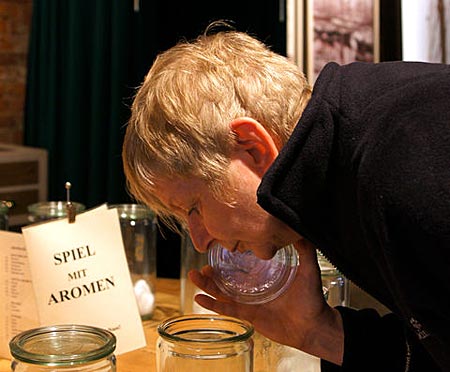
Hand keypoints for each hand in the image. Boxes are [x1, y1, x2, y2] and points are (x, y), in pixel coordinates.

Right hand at [189, 239, 343, 364]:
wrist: (314, 326)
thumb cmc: (312, 299)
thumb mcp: (308, 269)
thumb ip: (305, 250)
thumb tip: (300, 229)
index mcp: (264, 276)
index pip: (242, 264)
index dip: (227, 258)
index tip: (215, 247)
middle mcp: (254, 288)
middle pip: (226, 278)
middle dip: (211, 272)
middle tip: (201, 265)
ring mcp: (250, 302)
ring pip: (222, 293)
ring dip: (207, 285)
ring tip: (194, 275)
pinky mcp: (249, 315)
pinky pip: (227, 310)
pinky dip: (212, 305)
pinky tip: (199, 298)